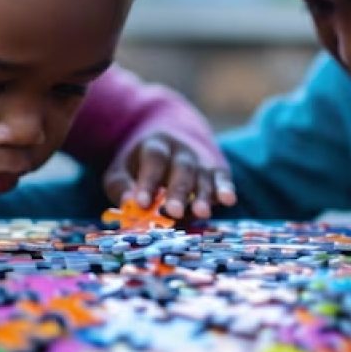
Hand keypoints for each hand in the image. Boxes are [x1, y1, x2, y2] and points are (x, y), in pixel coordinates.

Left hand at [104, 133, 236, 219]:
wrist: (172, 138)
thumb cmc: (141, 165)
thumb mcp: (122, 170)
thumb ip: (122, 186)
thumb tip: (129, 202)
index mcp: (156, 145)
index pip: (154, 159)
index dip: (148, 181)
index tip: (141, 202)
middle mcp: (182, 150)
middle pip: (181, 168)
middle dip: (178, 191)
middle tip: (174, 212)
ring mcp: (202, 159)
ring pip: (204, 175)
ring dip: (204, 195)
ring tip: (201, 213)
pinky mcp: (217, 169)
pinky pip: (223, 178)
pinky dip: (226, 189)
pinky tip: (228, 200)